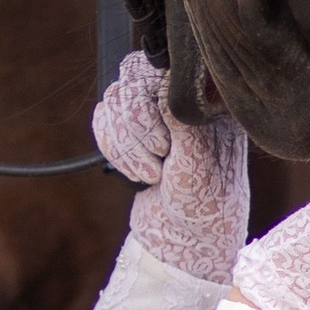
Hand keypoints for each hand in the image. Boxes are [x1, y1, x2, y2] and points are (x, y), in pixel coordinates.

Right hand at [92, 51, 249, 288]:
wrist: (187, 240)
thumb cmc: (203, 204)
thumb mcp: (197, 164)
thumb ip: (181, 120)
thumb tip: (164, 81)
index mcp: (206, 98)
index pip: (159, 69)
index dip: (148, 108)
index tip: (164, 146)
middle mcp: (180, 98)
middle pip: (129, 81)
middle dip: (134, 130)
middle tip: (160, 160)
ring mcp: (155, 113)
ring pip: (112, 101)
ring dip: (125, 146)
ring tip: (152, 174)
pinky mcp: (134, 130)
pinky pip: (103, 119)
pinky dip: (113, 150)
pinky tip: (137, 173)